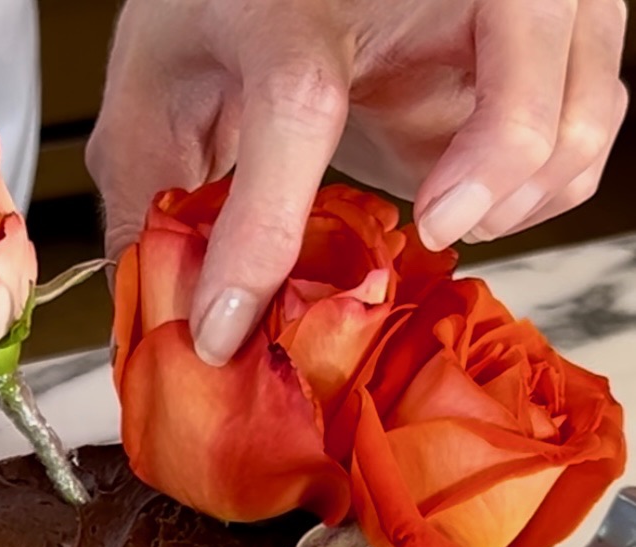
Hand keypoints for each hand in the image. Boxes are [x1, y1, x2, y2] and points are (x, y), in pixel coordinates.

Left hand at [88, 0, 628, 364]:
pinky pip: (594, 118)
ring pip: (582, 96)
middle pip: (524, 38)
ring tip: (445, 218)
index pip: (298, 101)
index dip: (262, 232)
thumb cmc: (227, 12)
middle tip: (435, 228)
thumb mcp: (158, 88)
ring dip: (523, 190)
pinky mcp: (550, 30)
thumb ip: (147, 189)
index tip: (226, 327)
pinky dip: (550, 182)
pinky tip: (481, 199)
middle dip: (496, 163)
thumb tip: (145, 309)